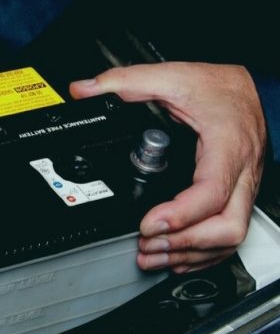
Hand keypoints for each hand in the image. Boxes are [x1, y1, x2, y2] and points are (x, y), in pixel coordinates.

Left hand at [70, 62, 265, 273]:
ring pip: (231, 237)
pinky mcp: (239, 197)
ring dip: (191, 254)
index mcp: (226, 146)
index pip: (211, 192)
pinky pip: (230, 235)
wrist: (250, 92)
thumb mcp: (171, 76)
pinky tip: (177, 257)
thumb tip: (84, 90)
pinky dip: (204, 252)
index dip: (180, 215)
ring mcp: (243, 189)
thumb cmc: (219, 88)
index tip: (148, 223)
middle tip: (147, 244)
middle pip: (228, 227)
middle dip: (185, 244)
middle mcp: (241, 174)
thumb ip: (126, 81)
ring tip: (152, 255)